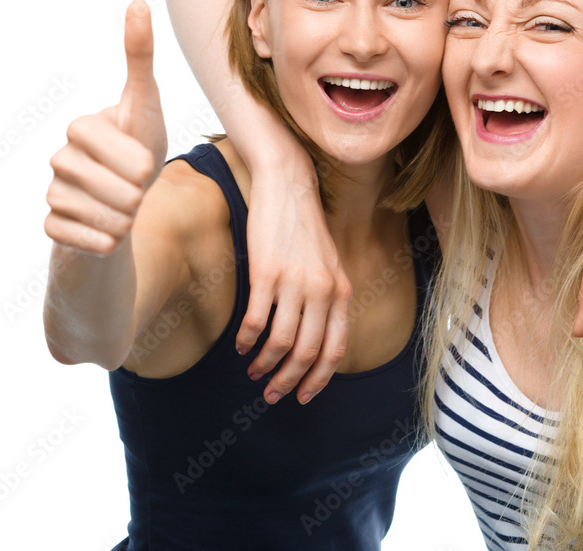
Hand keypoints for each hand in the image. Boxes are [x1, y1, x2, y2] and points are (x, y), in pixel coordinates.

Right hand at [45, 0, 166, 254]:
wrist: (125, 205)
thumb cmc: (140, 147)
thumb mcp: (147, 105)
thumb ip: (140, 57)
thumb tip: (137, 1)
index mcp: (80, 128)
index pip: (118, 150)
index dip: (139, 161)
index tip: (143, 163)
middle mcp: (58, 159)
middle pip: (119, 188)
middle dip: (140, 193)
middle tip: (136, 186)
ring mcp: (52, 193)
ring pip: (108, 218)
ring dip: (129, 218)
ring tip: (126, 206)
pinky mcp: (51, 227)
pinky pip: (91, 242)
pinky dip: (109, 241)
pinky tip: (108, 230)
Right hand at [238, 177, 352, 404]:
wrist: (288, 186)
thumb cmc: (305, 228)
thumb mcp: (329, 265)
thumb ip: (328, 299)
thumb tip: (316, 338)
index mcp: (341, 291)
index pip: (336, 349)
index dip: (320, 379)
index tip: (304, 396)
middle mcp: (323, 291)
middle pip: (308, 353)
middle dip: (288, 381)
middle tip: (271, 395)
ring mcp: (295, 283)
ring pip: (281, 343)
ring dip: (265, 364)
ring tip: (254, 372)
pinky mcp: (266, 273)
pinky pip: (256, 321)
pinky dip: (247, 340)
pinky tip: (240, 345)